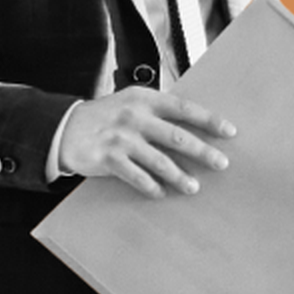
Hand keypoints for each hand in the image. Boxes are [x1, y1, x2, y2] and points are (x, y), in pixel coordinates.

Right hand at [63, 85, 233, 197]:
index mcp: (144, 99)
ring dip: (179, 176)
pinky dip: (151, 186)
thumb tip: (195, 126)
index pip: (183, 108)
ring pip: (158, 161)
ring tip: (194, 187)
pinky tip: (161, 193)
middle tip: (222, 164)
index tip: (230, 132)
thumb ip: (158, 111)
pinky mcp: (108, 158)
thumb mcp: (131, 103)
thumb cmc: (106, 116)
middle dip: (202, 152)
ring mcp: (121, 138)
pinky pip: (136, 176)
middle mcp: (134, 117)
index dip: (208, 120)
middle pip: (176, 137)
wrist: (64, 128)